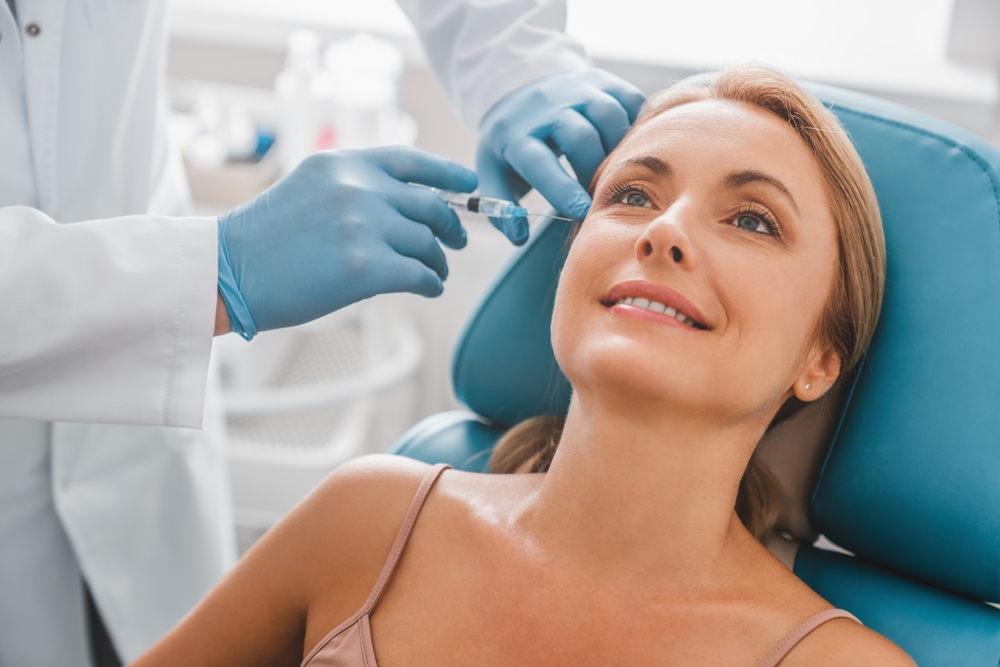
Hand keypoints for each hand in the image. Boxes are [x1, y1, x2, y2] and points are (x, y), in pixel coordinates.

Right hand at [217, 146, 476, 335]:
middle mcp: (359, 188)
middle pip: (430, 206)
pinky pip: (420, 274)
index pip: (411, 160)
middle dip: (451, 226)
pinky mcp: (366, 268)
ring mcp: (364, 226)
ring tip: (436, 273)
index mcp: (344, 164)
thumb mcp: (309, 189)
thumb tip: (406, 207)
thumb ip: (355, 188)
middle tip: (456, 242)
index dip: (448, 172)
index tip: (468, 183)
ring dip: (438, 261)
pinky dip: (432, 283)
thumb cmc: (265, 239)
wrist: (229, 270)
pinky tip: (430, 289)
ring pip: (428, 243)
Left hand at [476, 69, 645, 243]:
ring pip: (608, 114)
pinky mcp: (602, 80)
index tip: (583, 212)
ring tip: (621, 171)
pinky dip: (639, 125)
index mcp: (516, 134)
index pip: (539, 161)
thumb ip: (502, 208)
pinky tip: (636, 147)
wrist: (519, 90)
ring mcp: (576, 89)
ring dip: (621, 148)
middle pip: (579, 136)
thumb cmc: (511, 143)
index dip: (562, 189)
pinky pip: (631, 100)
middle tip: (602, 195)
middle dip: (595, 170)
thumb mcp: (493, 172)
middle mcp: (547, 106)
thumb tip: (519, 235)